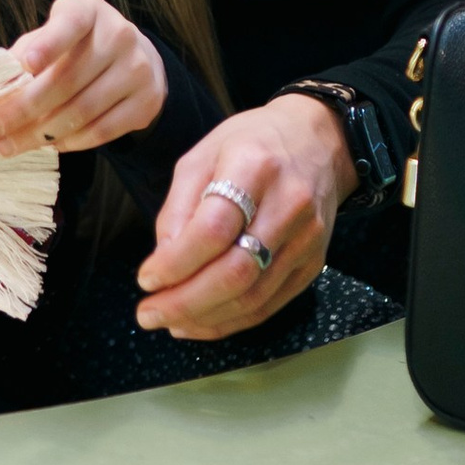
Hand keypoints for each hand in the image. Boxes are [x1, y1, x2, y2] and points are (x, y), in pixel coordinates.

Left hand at [0, 0, 167, 155]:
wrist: (133, 60)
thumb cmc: (76, 48)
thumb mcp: (49, 38)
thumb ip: (20, 60)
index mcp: (88, 10)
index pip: (70, 23)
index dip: (48, 43)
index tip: (25, 64)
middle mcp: (119, 35)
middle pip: (67, 80)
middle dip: (23, 109)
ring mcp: (137, 69)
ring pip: (83, 111)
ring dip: (40, 134)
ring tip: (9, 145)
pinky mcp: (146, 102)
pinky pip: (102, 130)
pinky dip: (69, 142)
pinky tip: (47, 145)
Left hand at [134, 97, 350, 340]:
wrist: (317, 142)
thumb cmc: (252, 144)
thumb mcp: (202, 156)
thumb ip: (178, 208)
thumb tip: (162, 263)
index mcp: (254, 167)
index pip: (214, 229)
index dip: (176, 262)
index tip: (146, 279)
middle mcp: (288, 205)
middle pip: (236, 271)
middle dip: (185, 302)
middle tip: (149, 314)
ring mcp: (306, 239)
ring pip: (252, 297)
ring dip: (204, 318)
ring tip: (169, 322)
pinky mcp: (313, 263)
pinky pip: (269, 305)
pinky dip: (230, 321)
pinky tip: (200, 321)